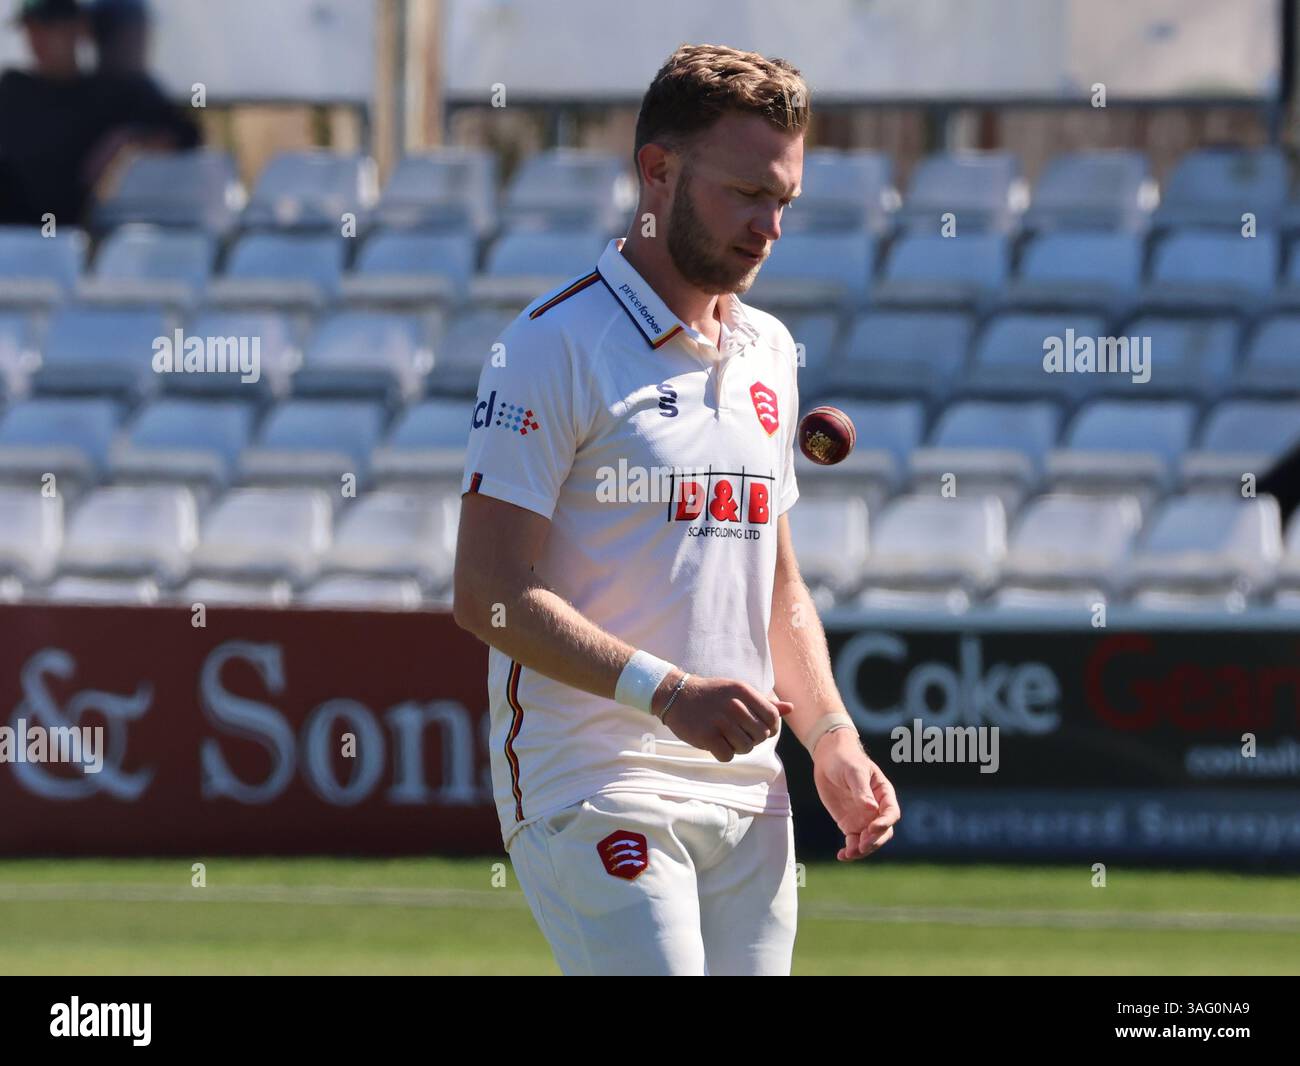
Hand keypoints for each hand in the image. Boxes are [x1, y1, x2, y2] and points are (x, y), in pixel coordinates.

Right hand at [654, 672, 791, 761]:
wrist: (677, 695)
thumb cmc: (712, 695)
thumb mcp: (738, 691)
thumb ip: (764, 702)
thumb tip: (791, 708)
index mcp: (744, 691)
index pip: (773, 718)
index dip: (770, 728)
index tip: (758, 728)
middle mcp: (734, 705)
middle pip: (761, 736)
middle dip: (753, 739)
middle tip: (739, 734)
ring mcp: (719, 721)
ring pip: (746, 748)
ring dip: (738, 748)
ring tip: (727, 737)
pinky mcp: (706, 736)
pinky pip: (728, 756)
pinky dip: (724, 754)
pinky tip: (715, 743)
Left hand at [812, 730, 900, 860]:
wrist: (829, 759)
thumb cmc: (846, 760)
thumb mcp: (853, 771)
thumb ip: (861, 790)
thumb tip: (871, 809)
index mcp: (884, 794)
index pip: (891, 813)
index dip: (884, 823)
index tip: (873, 828)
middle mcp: (877, 809)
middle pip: (883, 832)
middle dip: (874, 841)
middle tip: (861, 845)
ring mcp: (864, 818)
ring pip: (869, 840)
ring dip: (862, 850)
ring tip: (850, 854)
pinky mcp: (850, 824)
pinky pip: (853, 842)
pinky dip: (850, 851)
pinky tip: (842, 856)